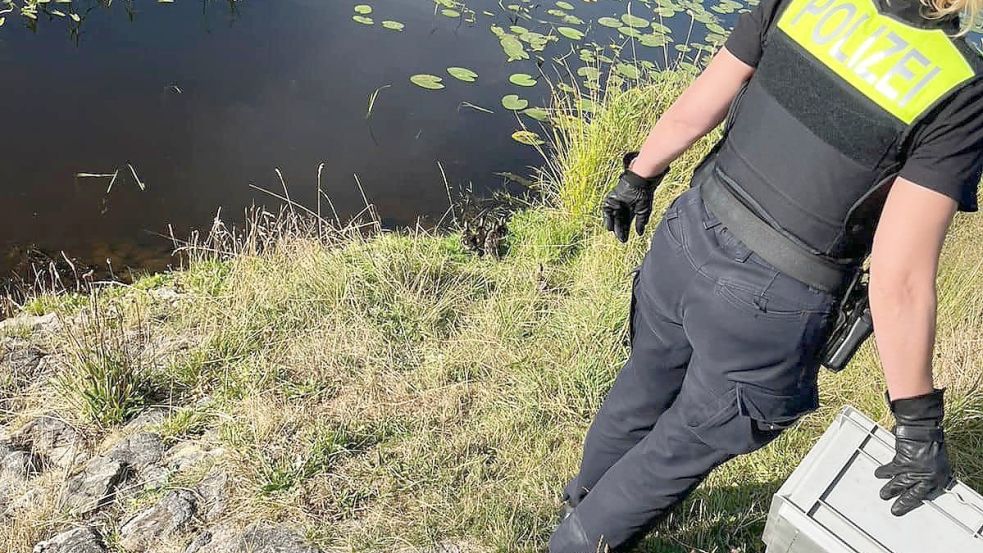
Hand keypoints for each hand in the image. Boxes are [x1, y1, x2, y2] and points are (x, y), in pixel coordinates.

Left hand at [602, 153, 667, 242]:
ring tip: (614, 233)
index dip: (625, 232)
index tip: (625, 240)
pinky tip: (609, 226)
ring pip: (612, 217)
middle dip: (620, 231)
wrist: (640, 182)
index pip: (626, 224)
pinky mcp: (611, 199)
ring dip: (613, 226)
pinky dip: (607, 218)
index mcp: (630, 211)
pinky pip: (606, 211)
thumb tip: (640, 233)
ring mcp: (616, 203)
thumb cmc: (644, 194)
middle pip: (619, 222)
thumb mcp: (643, 211)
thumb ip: (640, 222)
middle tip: (621, 239)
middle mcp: (623, 208)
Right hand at [875, 389, 952, 515]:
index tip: (908, 505)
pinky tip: (879, 474)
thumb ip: (929, 469)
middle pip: (911, 494)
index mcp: (937, 477)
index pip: (925, 494)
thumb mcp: (937, 459)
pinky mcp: (899, 465)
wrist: (923, 430)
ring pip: (897, 485)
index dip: (914, 500)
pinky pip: (889, 471)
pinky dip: (883, 472)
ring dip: (889, 490)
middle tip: (895, 509)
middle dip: (901, 502)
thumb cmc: (932, 441)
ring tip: (883, 494)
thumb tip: (920, 475)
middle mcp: (925, 477)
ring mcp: (912, 472)